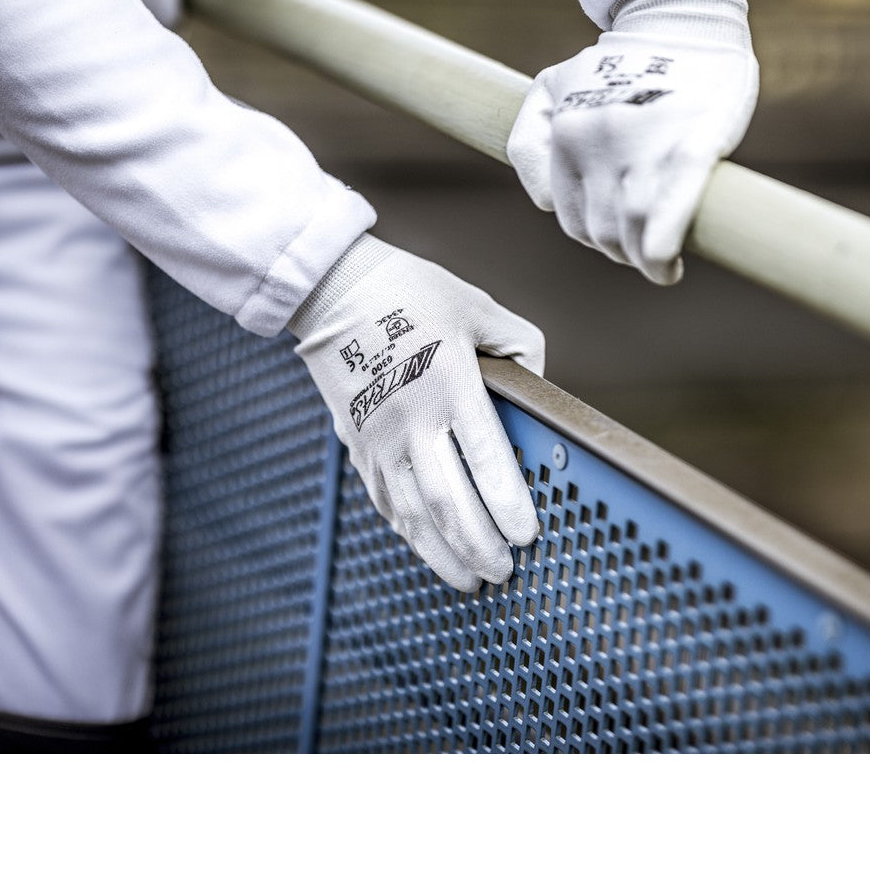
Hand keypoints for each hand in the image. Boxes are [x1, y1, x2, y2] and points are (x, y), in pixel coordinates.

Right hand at [289, 235, 543, 591]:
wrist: (333, 290)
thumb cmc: (413, 293)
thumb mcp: (481, 308)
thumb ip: (521, 352)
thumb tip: (536, 395)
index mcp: (449, 383)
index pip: (485, 457)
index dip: (507, 503)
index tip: (528, 536)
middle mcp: (411, 419)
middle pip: (448, 502)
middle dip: (479, 546)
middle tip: (505, 572)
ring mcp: (379, 439)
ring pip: (412, 514)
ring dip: (444, 555)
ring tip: (474, 581)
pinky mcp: (357, 447)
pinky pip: (386, 503)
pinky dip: (412, 535)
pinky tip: (434, 553)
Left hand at [507, 0, 757, 284]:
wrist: (688, 21)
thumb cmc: (625, 63)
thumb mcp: (553, 84)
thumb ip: (529, 138)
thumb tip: (547, 203)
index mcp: (566, 132)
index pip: (569, 215)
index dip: (593, 236)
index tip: (615, 238)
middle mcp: (598, 142)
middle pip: (600, 231)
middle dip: (621, 251)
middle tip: (643, 251)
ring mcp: (644, 147)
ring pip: (631, 232)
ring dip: (646, 262)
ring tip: (661, 264)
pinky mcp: (691, 149)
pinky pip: (669, 214)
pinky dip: (661, 251)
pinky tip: (668, 264)